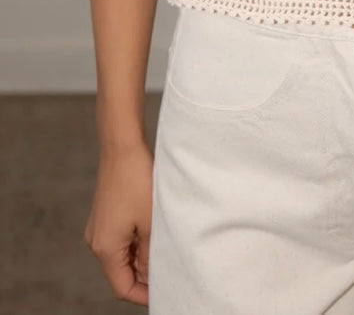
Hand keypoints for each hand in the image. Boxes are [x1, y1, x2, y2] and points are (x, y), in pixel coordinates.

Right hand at [83, 141, 153, 305]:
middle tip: (168, 273)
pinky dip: (134, 245)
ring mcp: (98, 228)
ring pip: (120, 257)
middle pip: (120, 274)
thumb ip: (150, 254)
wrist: (122, 147)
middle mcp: (96, 242)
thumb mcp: (151, 223)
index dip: (143, 295)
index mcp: (105, 249)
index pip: (122, 288)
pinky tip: (152, 237)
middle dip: (143, 277)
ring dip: (139, 259)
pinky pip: (118, 241)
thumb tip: (152, 274)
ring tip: (164, 254)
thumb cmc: (137, 181)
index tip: (164, 291)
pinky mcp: (104, 216)